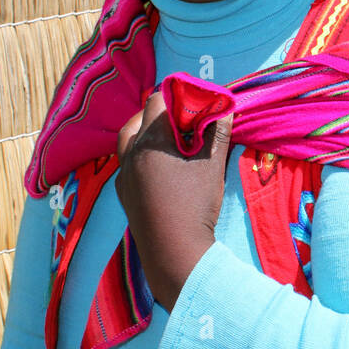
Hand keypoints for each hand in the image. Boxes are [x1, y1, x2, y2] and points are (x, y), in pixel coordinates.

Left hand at [115, 90, 233, 311]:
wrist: (174, 251)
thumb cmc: (195, 204)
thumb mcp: (212, 164)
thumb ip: (217, 132)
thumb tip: (224, 108)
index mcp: (150, 141)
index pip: (157, 101)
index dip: (177, 97)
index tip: (195, 105)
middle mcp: (130, 154)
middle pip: (138, 119)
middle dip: (159, 115)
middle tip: (183, 122)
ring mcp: (124, 175)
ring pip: (128, 141)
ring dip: (146, 134)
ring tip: (170, 141)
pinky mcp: (124, 194)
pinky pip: (127, 163)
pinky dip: (141, 156)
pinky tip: (160, 167)